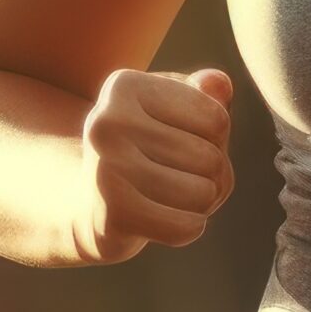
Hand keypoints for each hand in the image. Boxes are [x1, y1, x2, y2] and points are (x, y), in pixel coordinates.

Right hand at [73, 66, 237, 263]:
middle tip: (177, 176)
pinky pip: (186, 227)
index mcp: (125, 86)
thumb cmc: (145, 149)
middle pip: (211, 159)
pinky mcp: (112, 213)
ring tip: (170, 195)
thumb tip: (218, 84)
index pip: (217, 119)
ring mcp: (107, 168)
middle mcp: (109, 121)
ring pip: (203, 193)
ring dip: (200, 202)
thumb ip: (205, 94)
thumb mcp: (174, 112)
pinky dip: (188, 227)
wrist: (91, 206)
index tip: (181, 143)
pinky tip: (165, 218)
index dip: (215, 140)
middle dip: (210, 176)